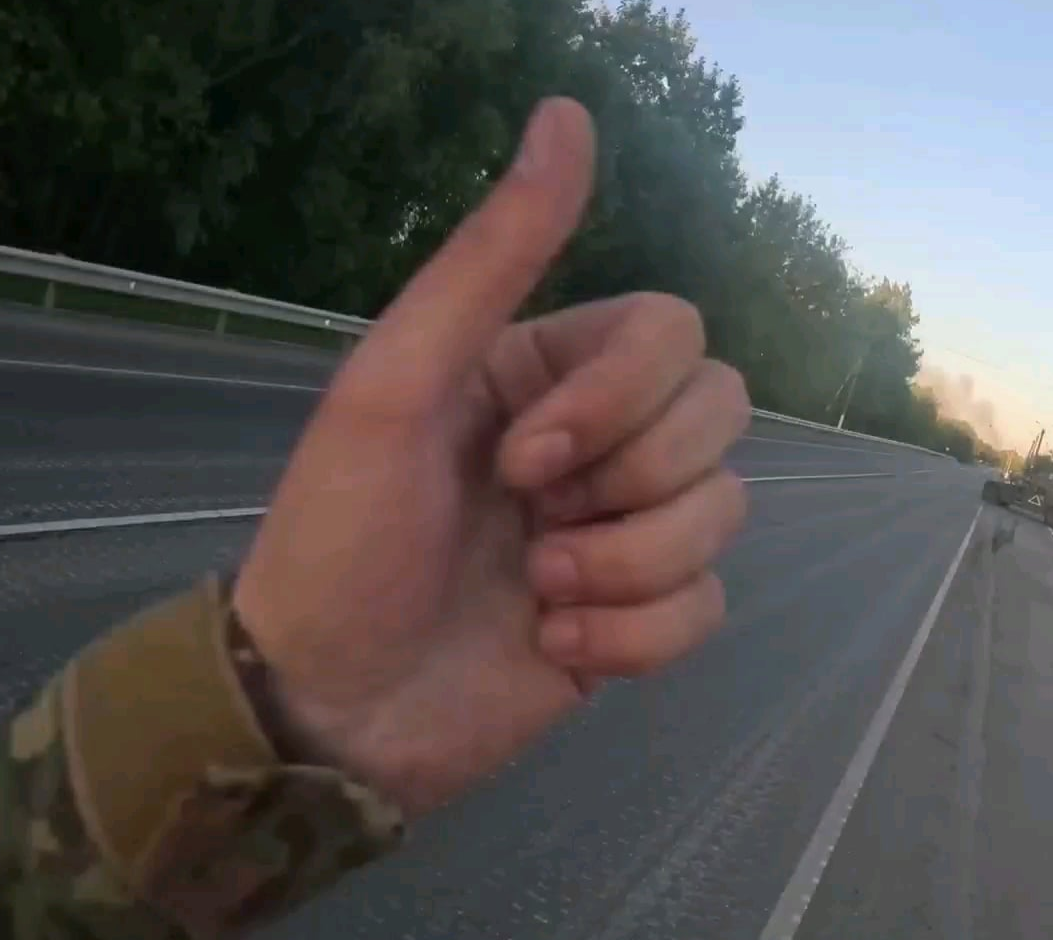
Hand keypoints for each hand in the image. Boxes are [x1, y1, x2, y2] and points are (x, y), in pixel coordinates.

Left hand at [232, 98, 751, 817]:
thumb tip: (569, 114)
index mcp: (547, 369)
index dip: (621, 398)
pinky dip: (637, 636)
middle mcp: (601, 439)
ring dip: (627, 564)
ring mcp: (626, 531)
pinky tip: (556, 647)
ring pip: (725, 513)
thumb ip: (491, 255)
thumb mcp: (398, 382)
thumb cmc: (342, 540)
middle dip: (635, 481)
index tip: (522, 456)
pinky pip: (710, 605)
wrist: (327, 711)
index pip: (677, 334)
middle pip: (722, 413)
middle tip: (529, 522)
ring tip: (535, 591)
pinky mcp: (641, 621)